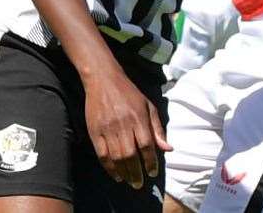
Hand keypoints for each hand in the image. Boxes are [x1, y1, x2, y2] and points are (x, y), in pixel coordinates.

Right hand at [82, 65, 170, 189]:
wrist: (102, 79)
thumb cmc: (129, 93)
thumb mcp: (148, 106)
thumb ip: (157, 128)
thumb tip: (168, 149)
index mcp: (138, 118)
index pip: (146, 146)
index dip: (150, 162)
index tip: (152, 173)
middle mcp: (122, 124)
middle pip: (130, 155)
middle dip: (136, 173)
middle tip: (139, 184)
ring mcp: (107, 128)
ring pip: (116, 157)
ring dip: (123, 173)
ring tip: (129, 181)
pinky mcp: (94, 130)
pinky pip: (101, 153)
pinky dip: (108, 167)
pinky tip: (115, 174)